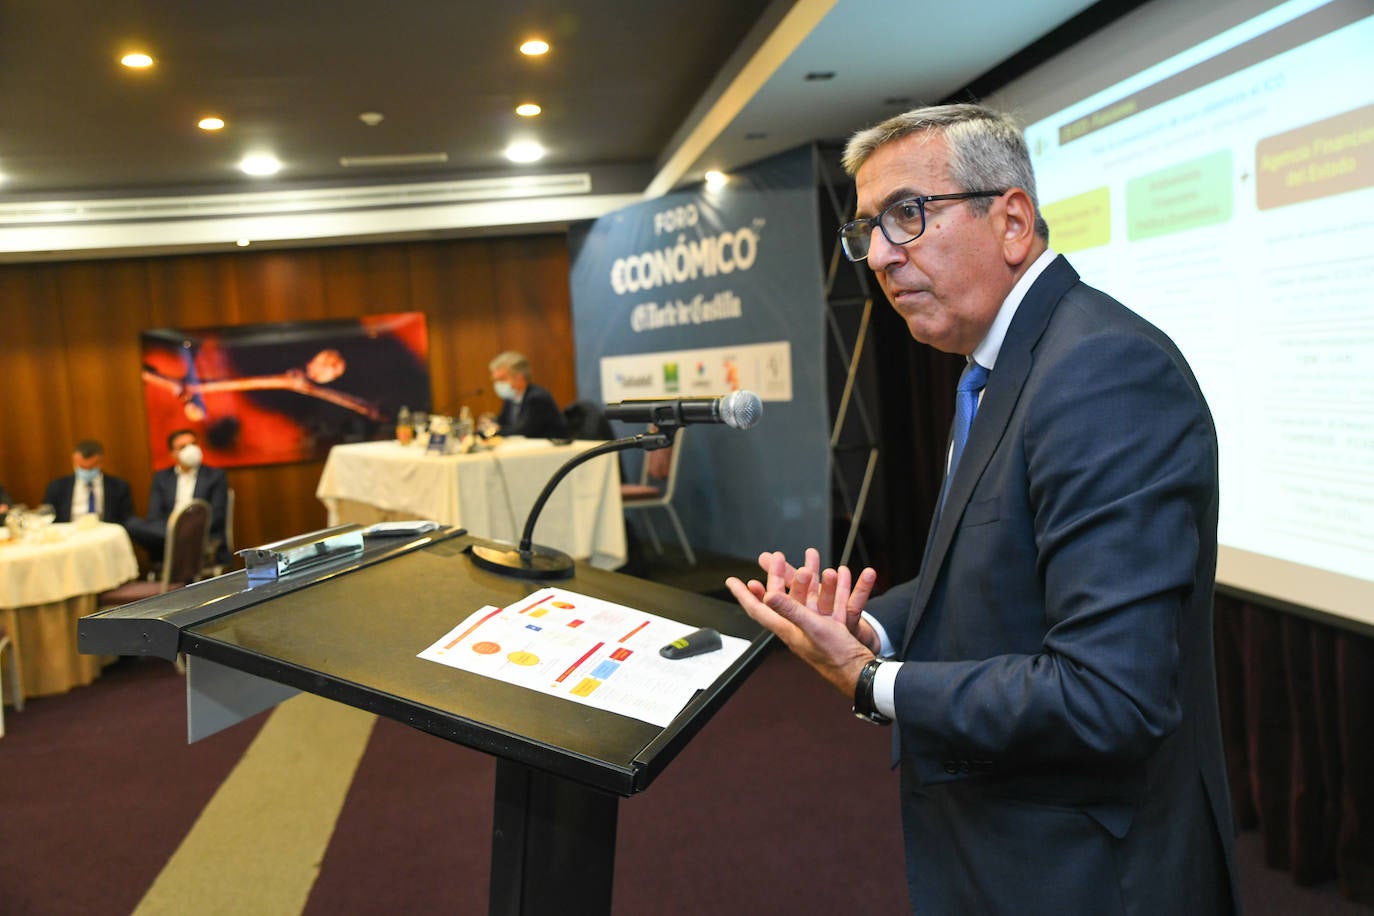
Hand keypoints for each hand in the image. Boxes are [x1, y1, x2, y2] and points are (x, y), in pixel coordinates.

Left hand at [726, 549, 877, 698]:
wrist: (862, 673)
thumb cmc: (836, 656)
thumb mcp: (812, 628)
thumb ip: (791, 611)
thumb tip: (768, 596)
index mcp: (787, 629)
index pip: (758, 609)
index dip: (744, 595)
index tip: (732, 581)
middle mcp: (798, 627)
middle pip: (784, 597)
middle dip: (780, 575)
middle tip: (777, 557)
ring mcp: (817, 626)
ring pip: (811, 595)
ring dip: (812, 576)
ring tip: (813, 557)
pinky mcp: (835, 627)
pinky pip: (834, 601)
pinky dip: (839, 587)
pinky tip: (845, 574)